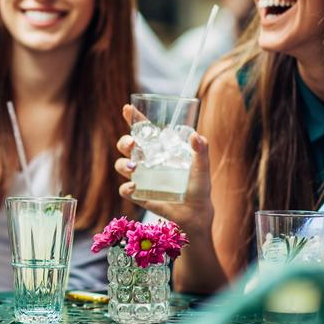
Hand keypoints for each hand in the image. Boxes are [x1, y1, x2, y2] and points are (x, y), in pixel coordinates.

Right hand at [114, 104, 213, 235]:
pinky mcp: (139, 195)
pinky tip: (134, 186)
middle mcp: (146, 161)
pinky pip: (125, 190)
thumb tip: (196, 135)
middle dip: (124, 142)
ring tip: (133, 167)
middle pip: (126, 146)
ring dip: (122, 164)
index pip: (143, 131)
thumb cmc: (198, 187)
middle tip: (133, 144)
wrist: (196, 213)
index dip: (134, 119)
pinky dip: (126, 187)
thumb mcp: (202, 167)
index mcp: (159, 150)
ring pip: (121, 165)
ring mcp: (141, 178)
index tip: (128, 109)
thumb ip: (201, 151)